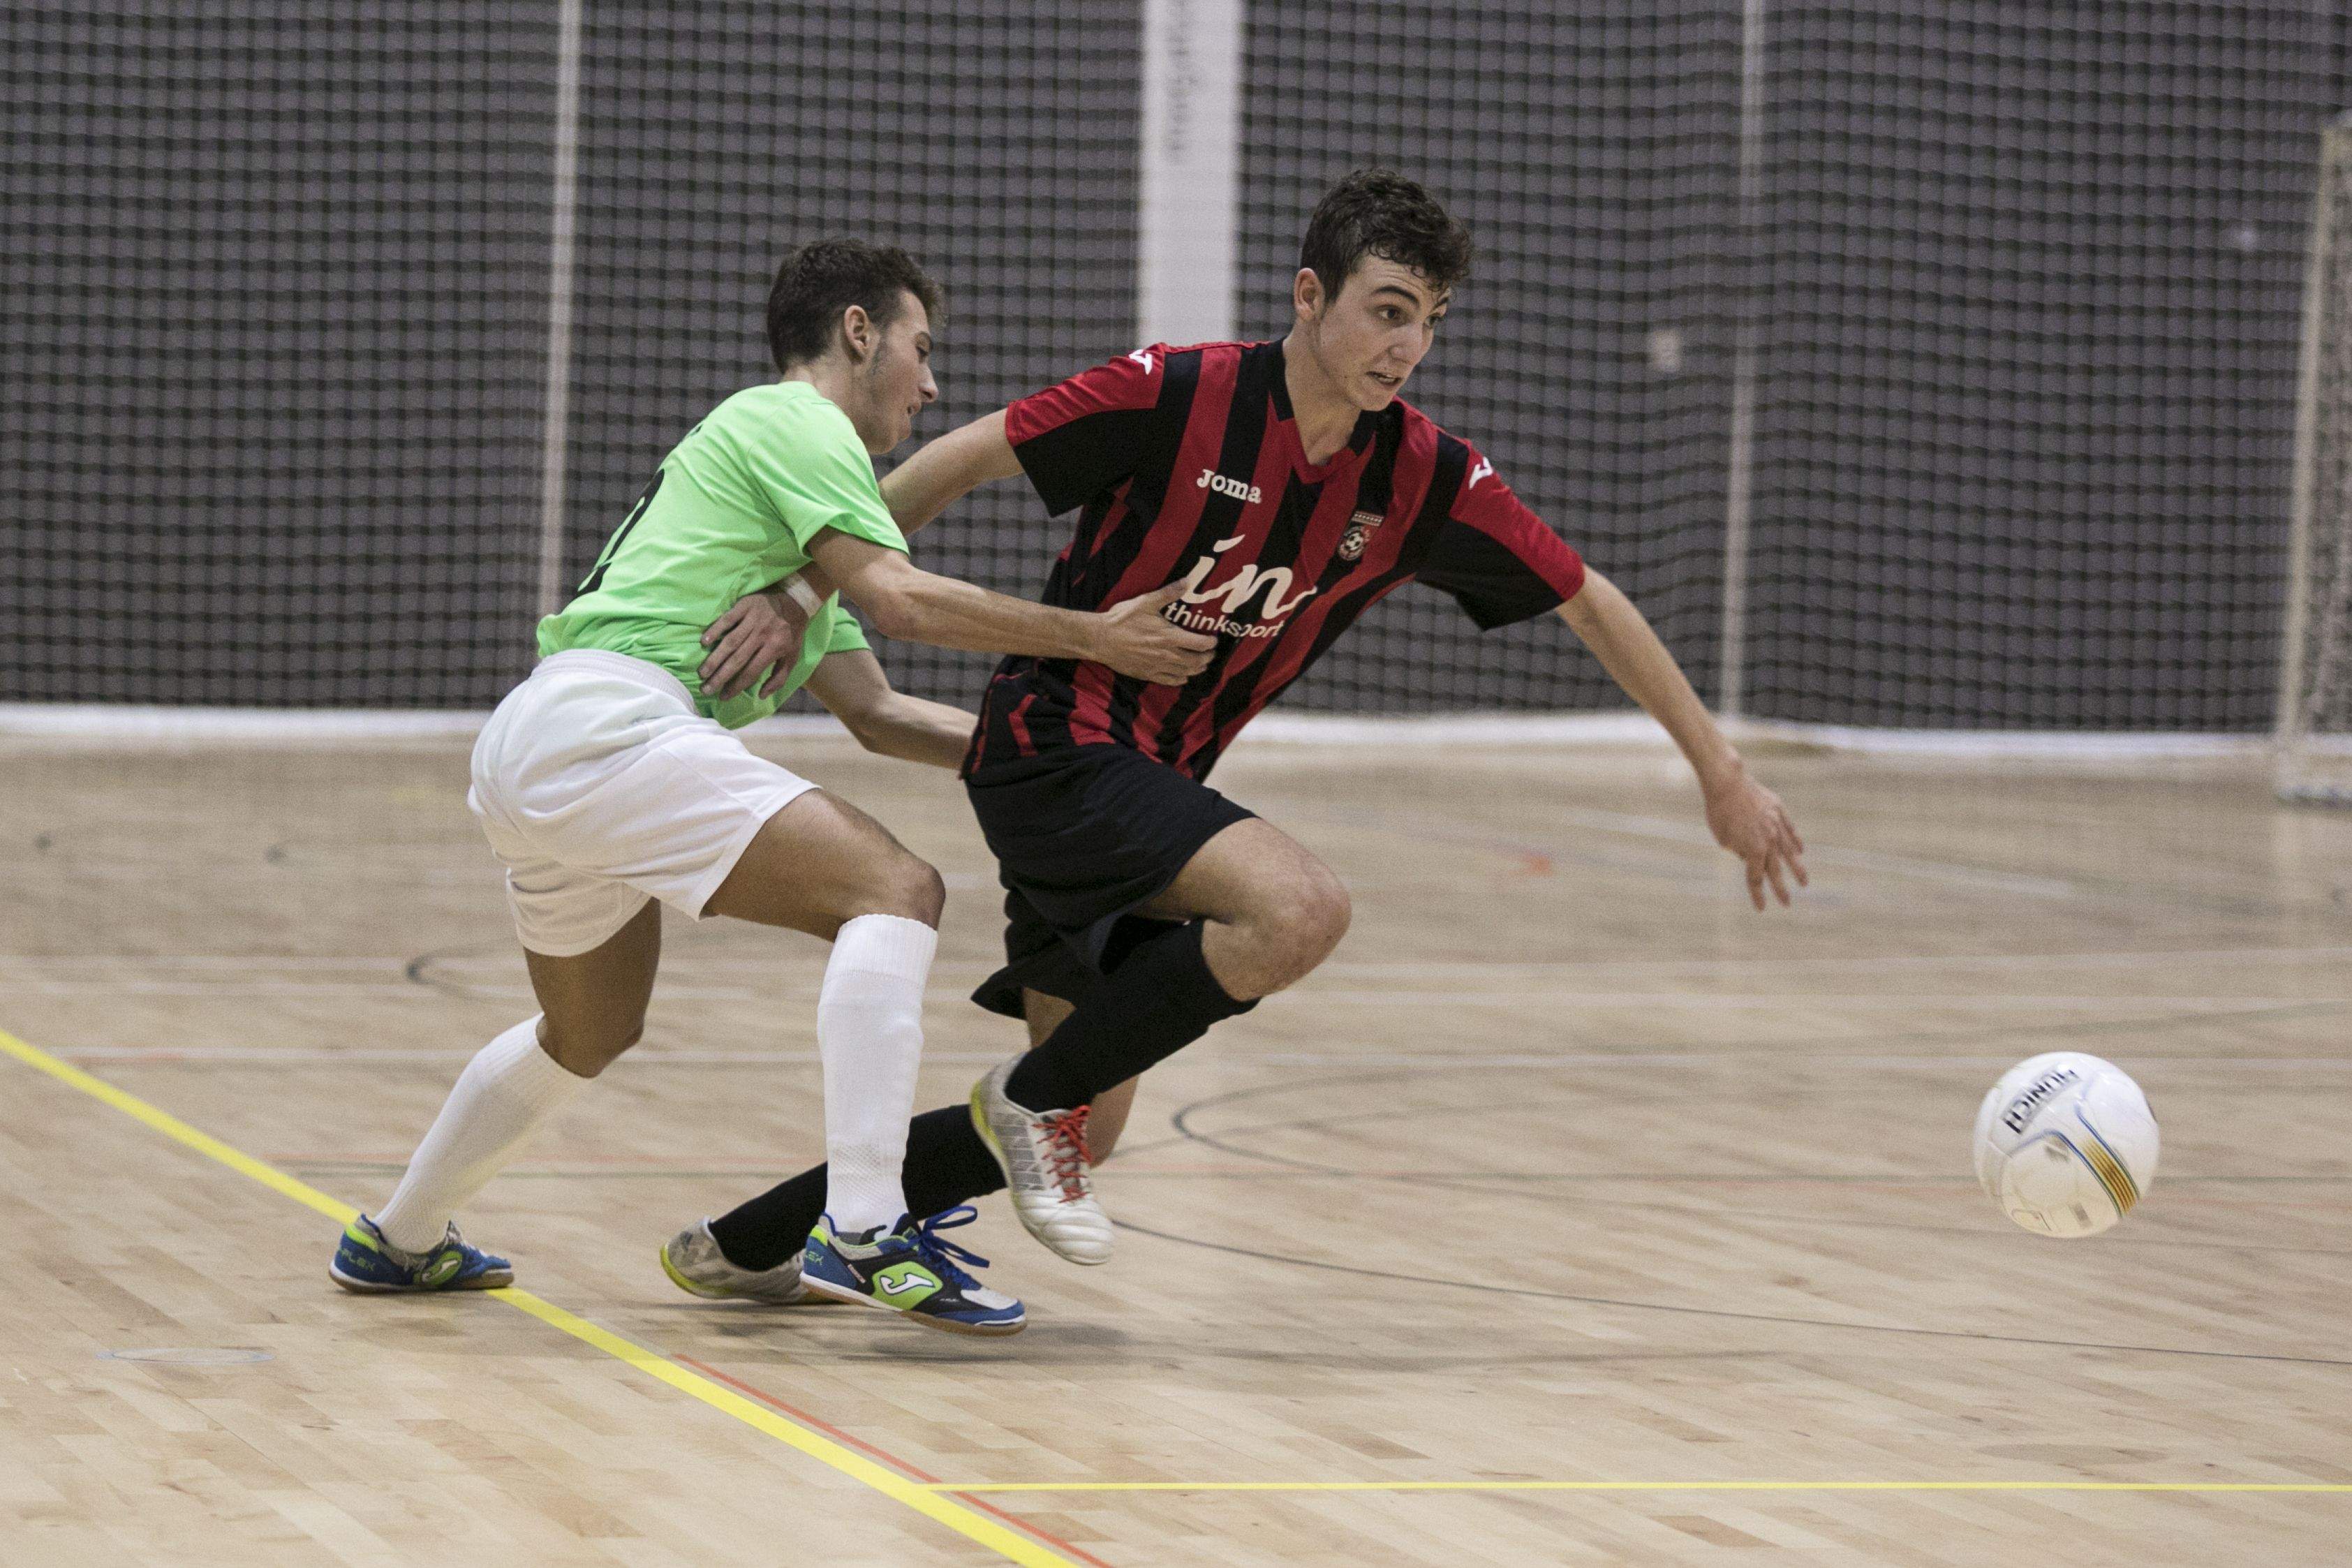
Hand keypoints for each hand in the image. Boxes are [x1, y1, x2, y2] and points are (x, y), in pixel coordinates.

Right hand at [699, 579, 814, 699]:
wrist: (795, 601)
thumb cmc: (791, 633)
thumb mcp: (792, 657)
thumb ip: (779, 678)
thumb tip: (761, 695)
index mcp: (774, 648)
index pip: (751, 672)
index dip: (737, 686)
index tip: (723, 697)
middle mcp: (762, 635)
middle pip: (737, 660)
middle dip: (720, 676)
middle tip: (705, 689)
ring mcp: (752, 620)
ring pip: (730, 642)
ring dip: (715, 658)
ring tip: (702, 672)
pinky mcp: (744, 606)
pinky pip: (727, 620)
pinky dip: (715, 630)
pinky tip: (704, 642)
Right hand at [1091, 582, 1217, 684]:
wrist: (1100, 639)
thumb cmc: (1122, 620)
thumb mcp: (1145, 602)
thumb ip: (1168, 593)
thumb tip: (1187, 581)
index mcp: (1169, 636)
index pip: (1200, 644)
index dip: (1211, 643)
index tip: (1214, 639)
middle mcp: (1167, 655)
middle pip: (1196, 661)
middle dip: (1207, 658)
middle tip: (1210, 653)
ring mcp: (1157, 667)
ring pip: (1186, 673)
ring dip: (1197, 669)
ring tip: (1201, 664)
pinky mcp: (1147, 674)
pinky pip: (1170, 681)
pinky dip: (1181, 679)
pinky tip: (1183, 676)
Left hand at [1702, 764, 1807, 910]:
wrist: (1727, 782)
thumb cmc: (1719, 811)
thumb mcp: (1722, 838)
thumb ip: (1738, 851)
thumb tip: (1749, 858)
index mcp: (1753, 850)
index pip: (1756, 879)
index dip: (1758, 895)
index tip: (1762, 908)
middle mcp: (1769, 840)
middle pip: (1776, 870)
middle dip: (1781, 889)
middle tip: (1787, 904)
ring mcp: (1776, 825)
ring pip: (1790, 852)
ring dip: (1798, 869)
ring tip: (1804, 882)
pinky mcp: (1779, 811)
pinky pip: (1790, 830)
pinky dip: (1796, 841)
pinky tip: (1800, 850)